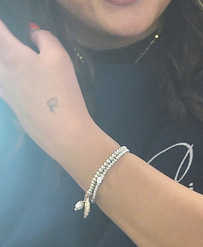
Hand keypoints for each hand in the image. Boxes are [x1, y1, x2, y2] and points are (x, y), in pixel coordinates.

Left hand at [0, 20, 97, 160]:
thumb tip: (33, 31)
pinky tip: (9, 76)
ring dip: (3, 61)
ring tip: (11, 59)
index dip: (1, 26)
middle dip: (2, 44)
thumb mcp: (59, 57)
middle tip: (9, 42)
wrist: (60, 130)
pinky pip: (2, 83)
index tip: (4, 24)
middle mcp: (1, 69)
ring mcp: (3, 88)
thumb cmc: (60, 91)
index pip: (0, 32)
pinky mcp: (10, 103)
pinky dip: (5, 74)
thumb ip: (45, 38)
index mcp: (12, 54)